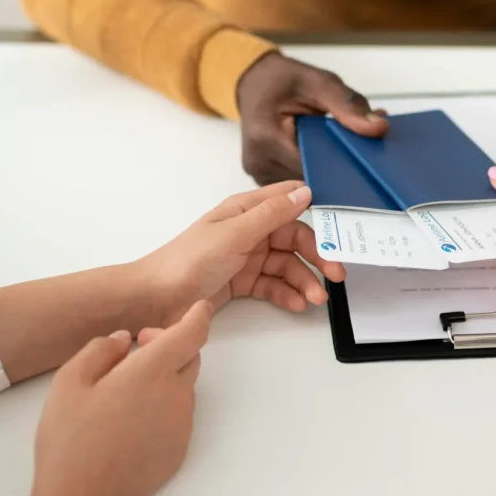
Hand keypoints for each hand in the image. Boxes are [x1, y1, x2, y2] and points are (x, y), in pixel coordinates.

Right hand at [31, 300, 210, 495]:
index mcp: (152, 371)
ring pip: (183, 387)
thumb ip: (99, 350)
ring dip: (165, 378)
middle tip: (137, 349)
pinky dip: (164, 406)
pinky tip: (130, 422)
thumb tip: (122, 340)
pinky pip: (178, 415)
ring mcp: (182, 425)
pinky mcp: (179, 450)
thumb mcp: (69, 382)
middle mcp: (176, 395)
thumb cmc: (71, 440)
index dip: (198, 316)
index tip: (199, 307)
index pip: (193, 333)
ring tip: (125, 391)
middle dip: (170, 345)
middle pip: (190, 357)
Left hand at [142, 180, 345, 326]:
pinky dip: (287, 294)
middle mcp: (249, 231)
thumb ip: (272, 214)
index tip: (340, 232)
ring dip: (305, 280)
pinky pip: (273, 285)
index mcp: (245, 210)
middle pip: (294, 240)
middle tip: (337, 276)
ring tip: (316, 299)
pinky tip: (297, 304)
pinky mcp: (242, 283)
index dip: (316, 215)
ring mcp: (246, 258)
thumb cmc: (190, 260)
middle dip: (317, 257)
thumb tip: (305, 191)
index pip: (289, 204)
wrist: (155, 300)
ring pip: (287, 265)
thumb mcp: (235, 234)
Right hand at [236, 52, 387, 183]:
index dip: (342, 165)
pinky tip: (322, 156)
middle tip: (358, 152)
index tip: (364, 159)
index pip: (315, 167)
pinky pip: (294, 183)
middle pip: (310, 180)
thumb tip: (379, 128)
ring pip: (303, 186)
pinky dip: (312, 171)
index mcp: (267, 137)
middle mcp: (259, 162)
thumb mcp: (318, 82)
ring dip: (324, 171)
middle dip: (337, 168)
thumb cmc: (282, 80)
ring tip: (338, 150)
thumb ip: (348, 105)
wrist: (253, 82)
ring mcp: (259, 174)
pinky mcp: (264, 178)